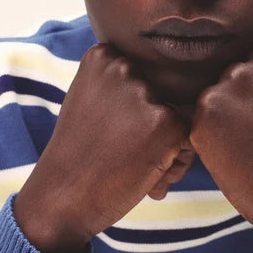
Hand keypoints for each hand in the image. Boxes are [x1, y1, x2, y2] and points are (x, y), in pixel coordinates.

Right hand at [14, 43, 187, 252]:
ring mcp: (145, 93)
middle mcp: (124, 67)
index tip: (114, 131)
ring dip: (169, 145)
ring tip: (136, 167)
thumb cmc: (78, 156)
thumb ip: (119, 85)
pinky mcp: (166, 121)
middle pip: (164, 94)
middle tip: (124, 154)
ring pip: (179, 116)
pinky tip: (150, 179)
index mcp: (103, 56)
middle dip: (155, 125)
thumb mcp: (89, 102)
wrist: (63, 196)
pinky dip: (176, 162)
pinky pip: (190, 139)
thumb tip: (172, 90)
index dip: (138, 108)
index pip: (146, 75)